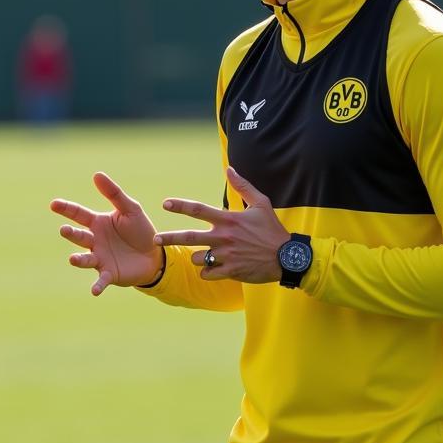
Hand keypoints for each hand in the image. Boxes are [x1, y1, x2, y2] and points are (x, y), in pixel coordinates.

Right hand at [50, 171, 162, 294]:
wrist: (155, 254)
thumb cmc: (140, 230)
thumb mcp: (130, 209)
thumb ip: (114, 193)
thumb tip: (96, 174)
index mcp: (97, 223)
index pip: (78, 214)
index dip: (66, 209)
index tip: (54, 204)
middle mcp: (94, 241)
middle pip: (79, 236)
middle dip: (71, 234)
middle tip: (64, 230)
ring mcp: (99, 258)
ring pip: (85, 258)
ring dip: (78, 259)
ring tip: (73, 259)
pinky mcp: (109, 273)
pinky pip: (100, 280)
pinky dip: (97, 286)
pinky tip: (94, 291)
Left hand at [153, 167, 290, 283]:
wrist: (287, 258)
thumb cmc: (272, 230)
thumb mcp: (261, 203)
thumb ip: (242, 186)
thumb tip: (229, 168)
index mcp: (229, 220)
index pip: (199, 210)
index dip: (180, 205)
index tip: (165, 203)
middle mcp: (224, 238)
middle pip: (189, 237)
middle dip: (170, 237)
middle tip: (156, 239)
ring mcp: (226, 256)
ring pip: (198, 258)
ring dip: (197, 257)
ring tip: (207, 255)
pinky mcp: (231, 272)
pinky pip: (208, 274)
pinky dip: (207, 272)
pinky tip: (213, 270)